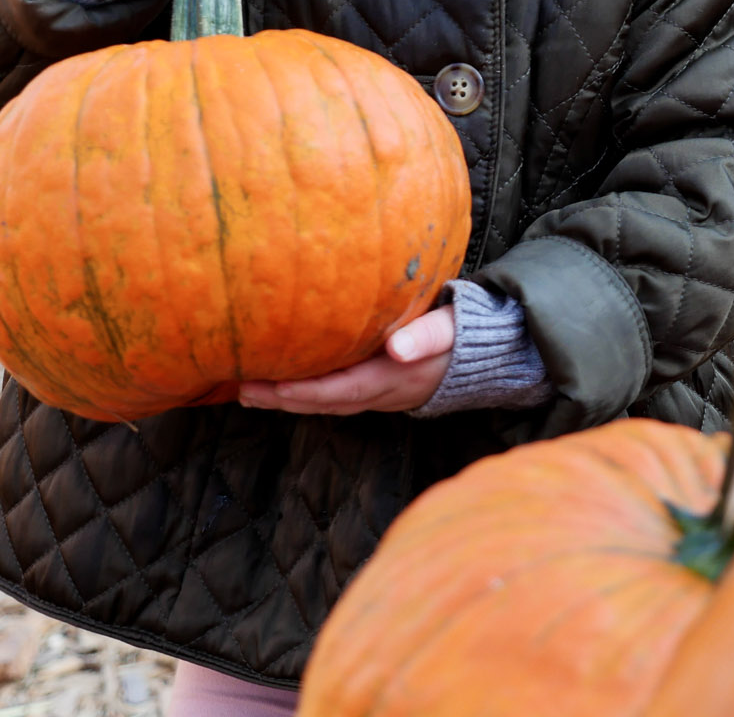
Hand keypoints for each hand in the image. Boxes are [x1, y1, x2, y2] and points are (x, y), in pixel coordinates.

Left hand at [239, 307, 454, 414]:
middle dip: (285, 399)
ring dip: (289, 399)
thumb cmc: (468, 331)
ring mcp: (382, 394)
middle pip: (327, 403)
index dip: (309, 391)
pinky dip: (307, 392)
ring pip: (328, 402)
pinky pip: (336, 394)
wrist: (489, 351)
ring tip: (250, 390)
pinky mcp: (379, 387)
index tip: (275, 384)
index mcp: (398, 378)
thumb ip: (427, 336)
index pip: (345, 390)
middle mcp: (385, 393)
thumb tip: (396, 348)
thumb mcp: (452, 329)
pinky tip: (283, 383)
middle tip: (244, 389)